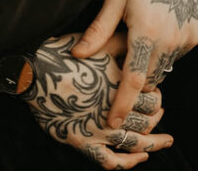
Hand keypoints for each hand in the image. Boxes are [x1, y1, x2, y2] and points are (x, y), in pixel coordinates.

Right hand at [25, 33, 172, 167]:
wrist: (33, 74)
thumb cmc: (61, 55)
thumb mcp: (95, 42)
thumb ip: (119, 42)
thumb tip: (139, 39)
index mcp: (119, 85)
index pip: (151, 96)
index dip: (156, 95)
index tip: (153, 92)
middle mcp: (114, 109)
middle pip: (147, 119)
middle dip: (156, 116)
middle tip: (159, 112)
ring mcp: (100, 129)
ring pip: (136, 142)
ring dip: (154, 143)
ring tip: (165, 141)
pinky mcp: (85, 143)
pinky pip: (112, 162)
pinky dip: (129, 163)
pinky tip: (139, 158)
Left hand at [72, 0, 197, 125]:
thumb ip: (98, 31)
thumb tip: (77, 55)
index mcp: (145, 32)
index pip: (132, 79)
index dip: (122, 104)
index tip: (112, 123)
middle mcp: (169, 41)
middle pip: (148, 77)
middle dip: (133, 78)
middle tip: (121, 59)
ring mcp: (185, 40)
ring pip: (162, 67)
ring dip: (148, 62)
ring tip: (139, 36)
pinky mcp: (195, 36)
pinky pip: (175, 55)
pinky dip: (163, 51)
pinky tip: (156, 28)